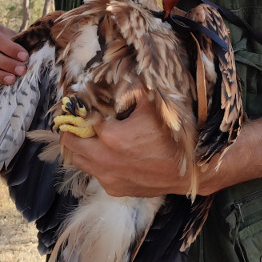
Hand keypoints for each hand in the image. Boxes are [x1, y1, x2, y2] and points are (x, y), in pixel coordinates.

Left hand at [61, 93, 192, 196]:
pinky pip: (95, 175)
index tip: (77, 107)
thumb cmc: (172, 136)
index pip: (79, 121)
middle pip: (71, 144)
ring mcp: (108, 177)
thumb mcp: (154, 105)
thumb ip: (135, 88)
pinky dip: (96, 165)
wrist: (189, 170)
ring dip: (82, 150)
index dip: (76, 112)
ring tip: (92, 140)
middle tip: (78, 124)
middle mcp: (104, 159)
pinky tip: (110, 156)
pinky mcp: (116, 190)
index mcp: (111, 136)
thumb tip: (123, 72)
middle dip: (72, 132)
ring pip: (80, 162)